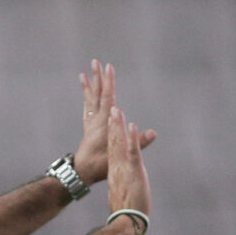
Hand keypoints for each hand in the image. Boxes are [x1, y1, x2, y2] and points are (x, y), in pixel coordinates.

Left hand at [72, 60, 156, 184]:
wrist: (81, 172)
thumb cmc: (100, 165)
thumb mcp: (122, 154)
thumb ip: (139, 143)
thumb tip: (153, 133)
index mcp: (104, 122)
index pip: (108, 97)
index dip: (109, 82)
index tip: (109, 67)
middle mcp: (96, 120)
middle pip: (97, 94)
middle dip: (98, 78)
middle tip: (95, 62)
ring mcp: (90, 124)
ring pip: (90, 100)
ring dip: (89, 86)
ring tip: (84, 74)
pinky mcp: (88, 129)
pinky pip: (87, 110)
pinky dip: (86, 100)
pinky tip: (86, 96)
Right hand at [106, 107, 150, 217]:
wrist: (127, 220)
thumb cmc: (128, 211)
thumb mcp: (124, 195)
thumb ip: (123, 187)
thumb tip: (123, 187)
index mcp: (116, 171)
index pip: (114, 149)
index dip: (112, 135)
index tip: (111, 122)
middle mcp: (118, 166)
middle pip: (114, 142)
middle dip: (113, 125)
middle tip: (113, 108)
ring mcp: (124, 167)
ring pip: (120, 143)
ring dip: (119, 126)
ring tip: (118, 110)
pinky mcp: (133, 170)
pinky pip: (132, 151)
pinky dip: (132, 138)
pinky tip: (131, 125)